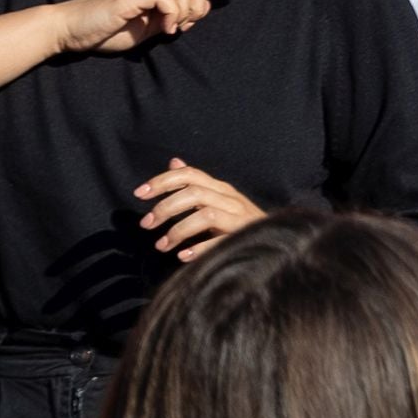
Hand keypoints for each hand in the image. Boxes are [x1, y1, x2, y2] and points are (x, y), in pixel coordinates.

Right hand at [58, 0, 243, 54]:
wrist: (67, 31)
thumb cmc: (105, 31)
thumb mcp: (145, 28)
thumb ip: (170, 19)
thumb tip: (195, 15)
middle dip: (201, 3)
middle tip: (185, 26)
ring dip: (187, 10)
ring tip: (171, 29)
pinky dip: (173, 13)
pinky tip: (163, 29)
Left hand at [134, 158, 265, 257]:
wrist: (277, 240)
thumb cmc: (239, 221)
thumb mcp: (217, 197)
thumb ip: (195, 182)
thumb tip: (174, 161)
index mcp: (221, 188)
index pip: (190, 175)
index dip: (163, 181)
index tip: (139, 193)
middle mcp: (230, 199)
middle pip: (194, 193)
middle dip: (165, 208)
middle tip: (146, 224)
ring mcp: (239, 218)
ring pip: (205, 214)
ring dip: (178, 230)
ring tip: (161, 246)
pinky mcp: (244, 237)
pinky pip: (220, 240)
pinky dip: (199, 248)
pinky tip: (183, 256)